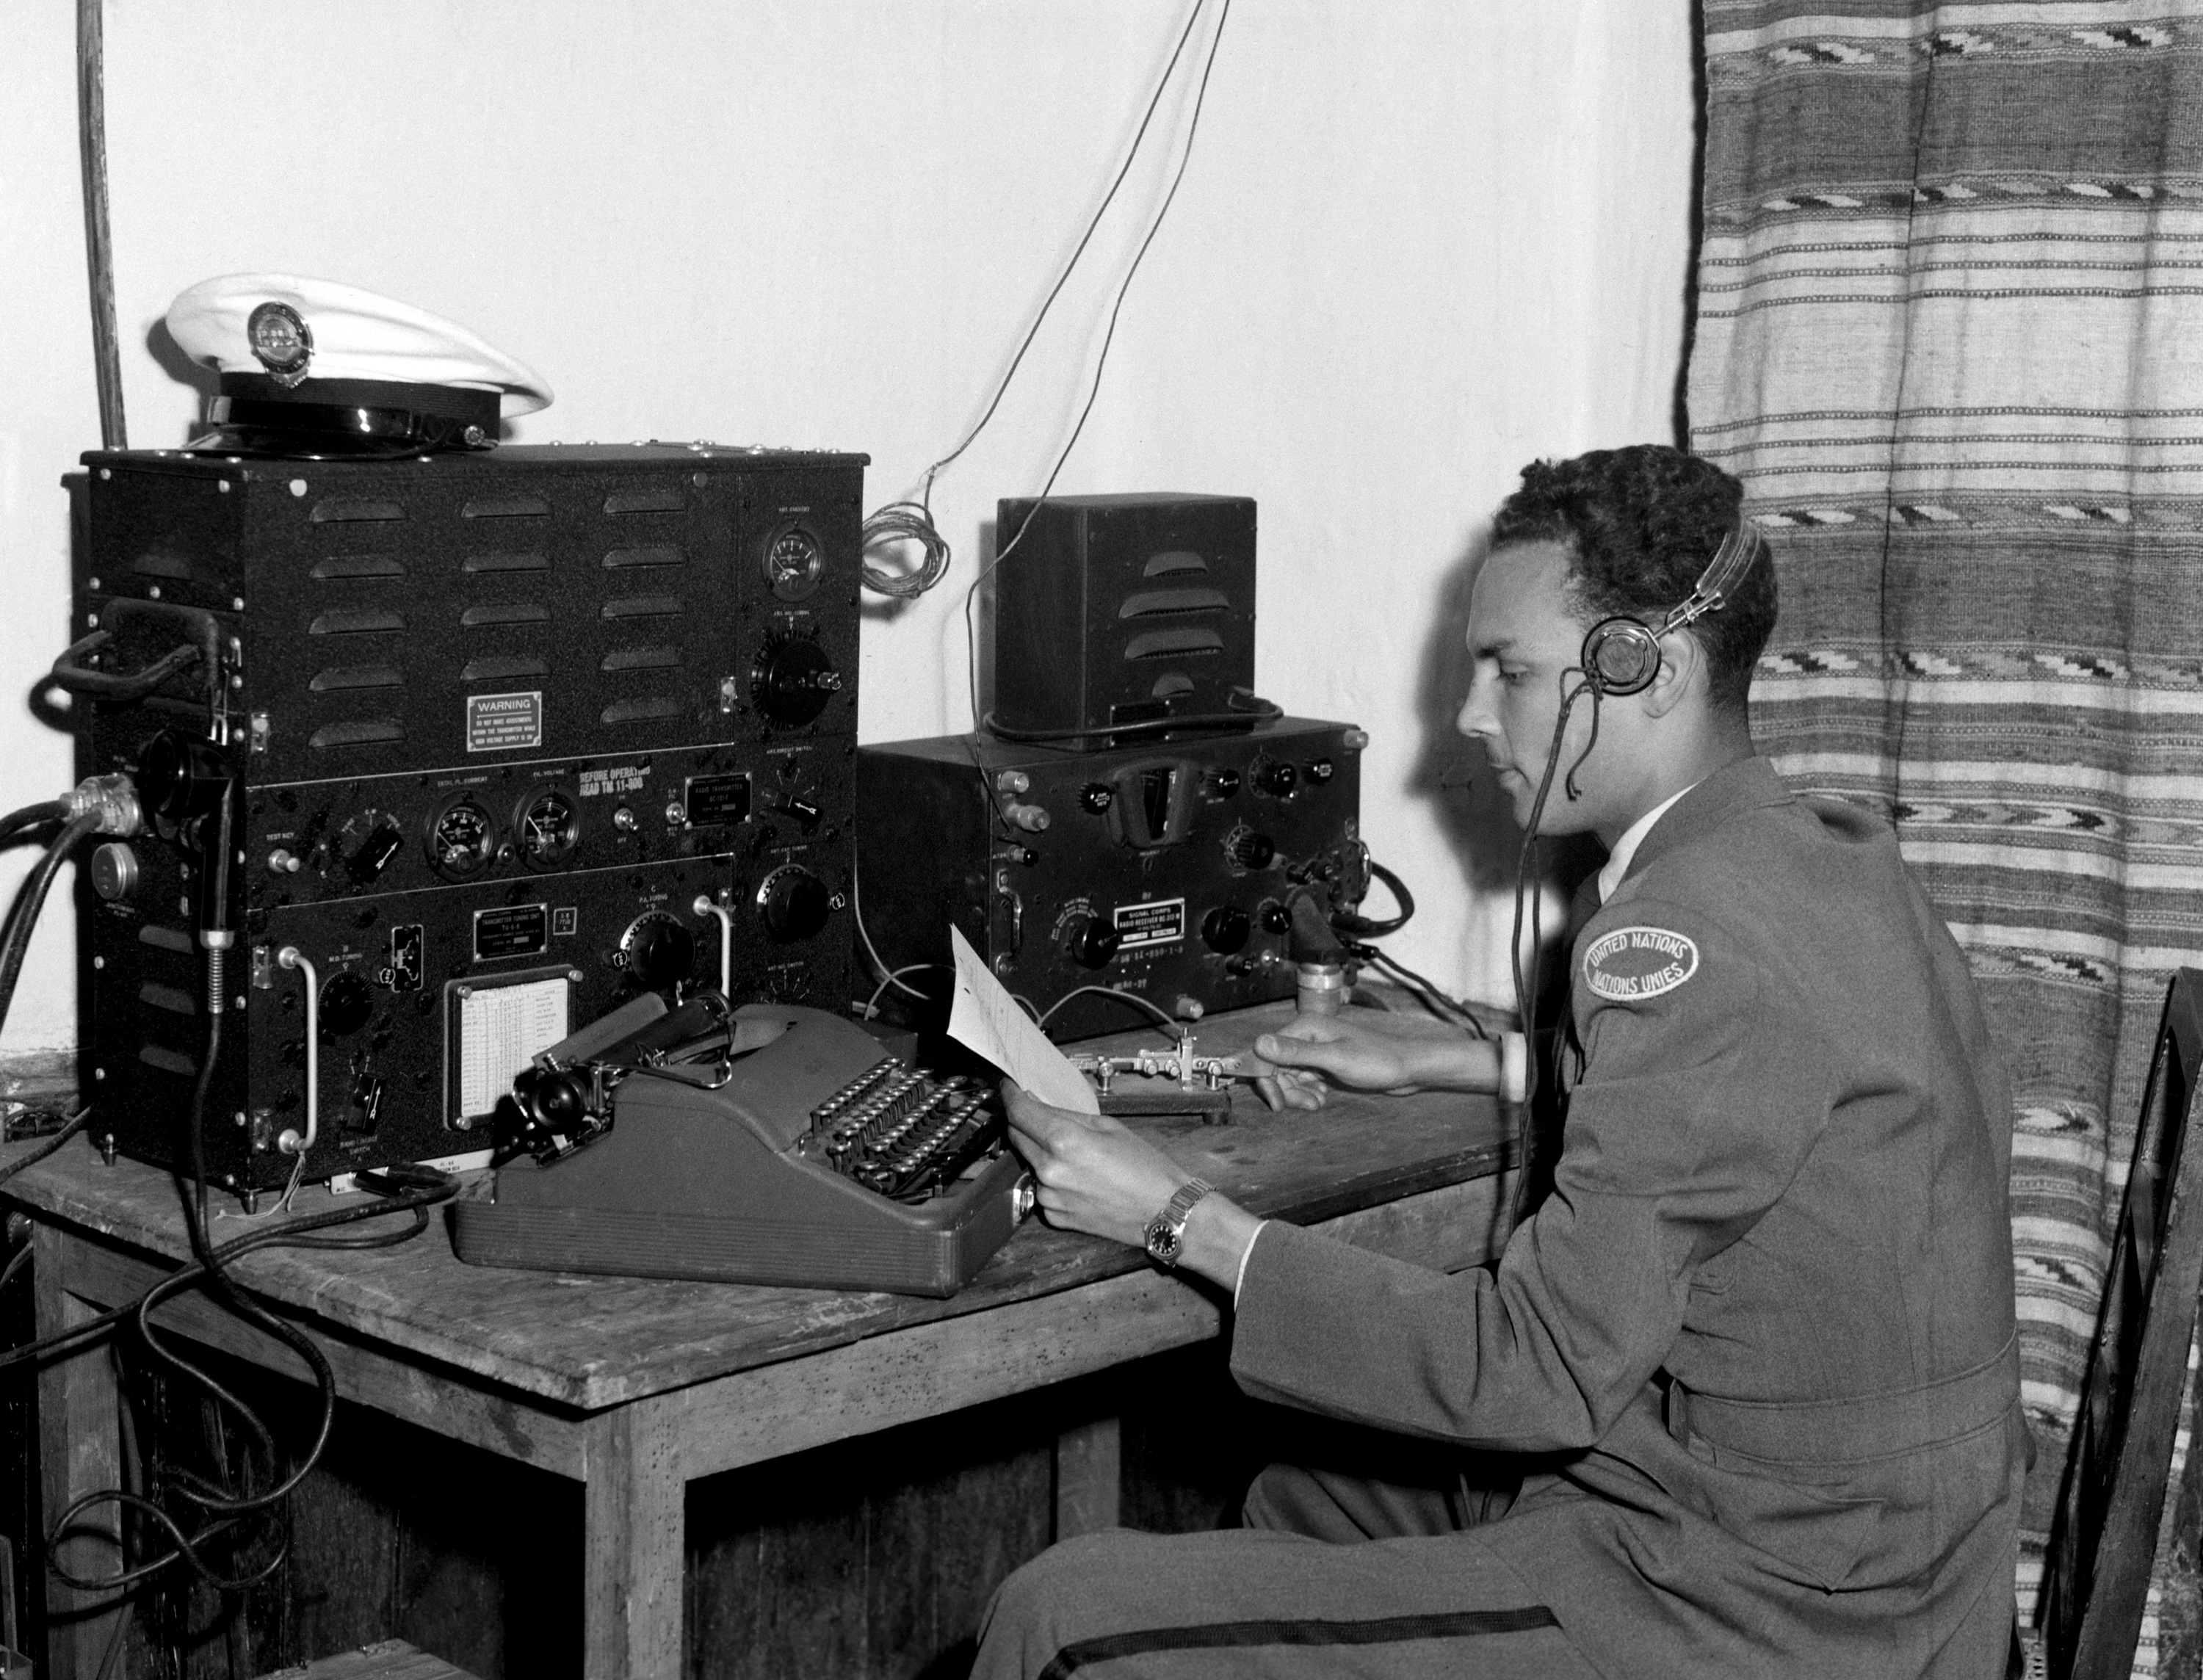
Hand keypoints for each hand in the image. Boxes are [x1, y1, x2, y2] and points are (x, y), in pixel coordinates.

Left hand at [1001, 1084, 1192, 1247]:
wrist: (1165, 1211)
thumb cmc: (1145, 1167)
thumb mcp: (1108, 1127)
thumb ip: (1066, 1115)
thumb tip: (1036, 1103)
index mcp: (1064, 1142)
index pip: (1019, 1112)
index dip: (1011, 1096)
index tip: (1010, 1088)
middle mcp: (1049, 1171)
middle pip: (1016, 1137)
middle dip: (1024, 1122)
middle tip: (1041, 1114)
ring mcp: (1049, 1197)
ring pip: (1030, 1163)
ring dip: (1041, 1153)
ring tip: (1076, 1155)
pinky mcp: (1054, 1217)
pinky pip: (1042, 1189)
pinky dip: (1052, 1179)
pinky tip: (1080, 1179)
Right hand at [1251, 1012, 1498, 1110]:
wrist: (1409, 1069)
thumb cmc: (1378, 1060)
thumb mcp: (1335, 1059)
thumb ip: (1296, 1052)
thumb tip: (1259, 1043)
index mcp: (1306, 1027)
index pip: (1267, 1053)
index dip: (1266, 1079)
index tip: (1276, 1103)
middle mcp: (1307, 1035)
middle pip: (1276, 1067)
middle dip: (1286, 1090)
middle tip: (1306, 1106)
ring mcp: (1316, 1050)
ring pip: (1289, 1076)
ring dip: (1298, 1094)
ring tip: (1317, 1104)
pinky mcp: (1325, 1064)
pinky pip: (1303, 1080)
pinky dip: (1307, 1093)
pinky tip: (1322, 1099)